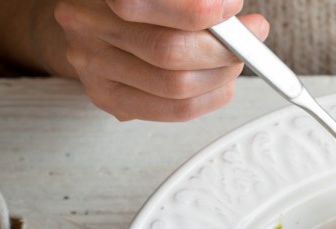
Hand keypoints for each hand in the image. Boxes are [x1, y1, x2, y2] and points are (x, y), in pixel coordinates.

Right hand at [0, 0, 267, 121]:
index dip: (195, 10)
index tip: (231, 6)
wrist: (89, 19)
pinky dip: (209, 97)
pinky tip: (221, 83)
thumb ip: (189, 2)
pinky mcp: (107, 98)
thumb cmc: (137, 2)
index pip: (137, 5)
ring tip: (235, 59)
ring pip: (175, 87)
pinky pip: (172, 110)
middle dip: (221, 49)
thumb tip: (242, 20)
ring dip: (220, 75)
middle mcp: (87, 29)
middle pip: (167, 51)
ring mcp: (93, 69)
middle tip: (248, 38)